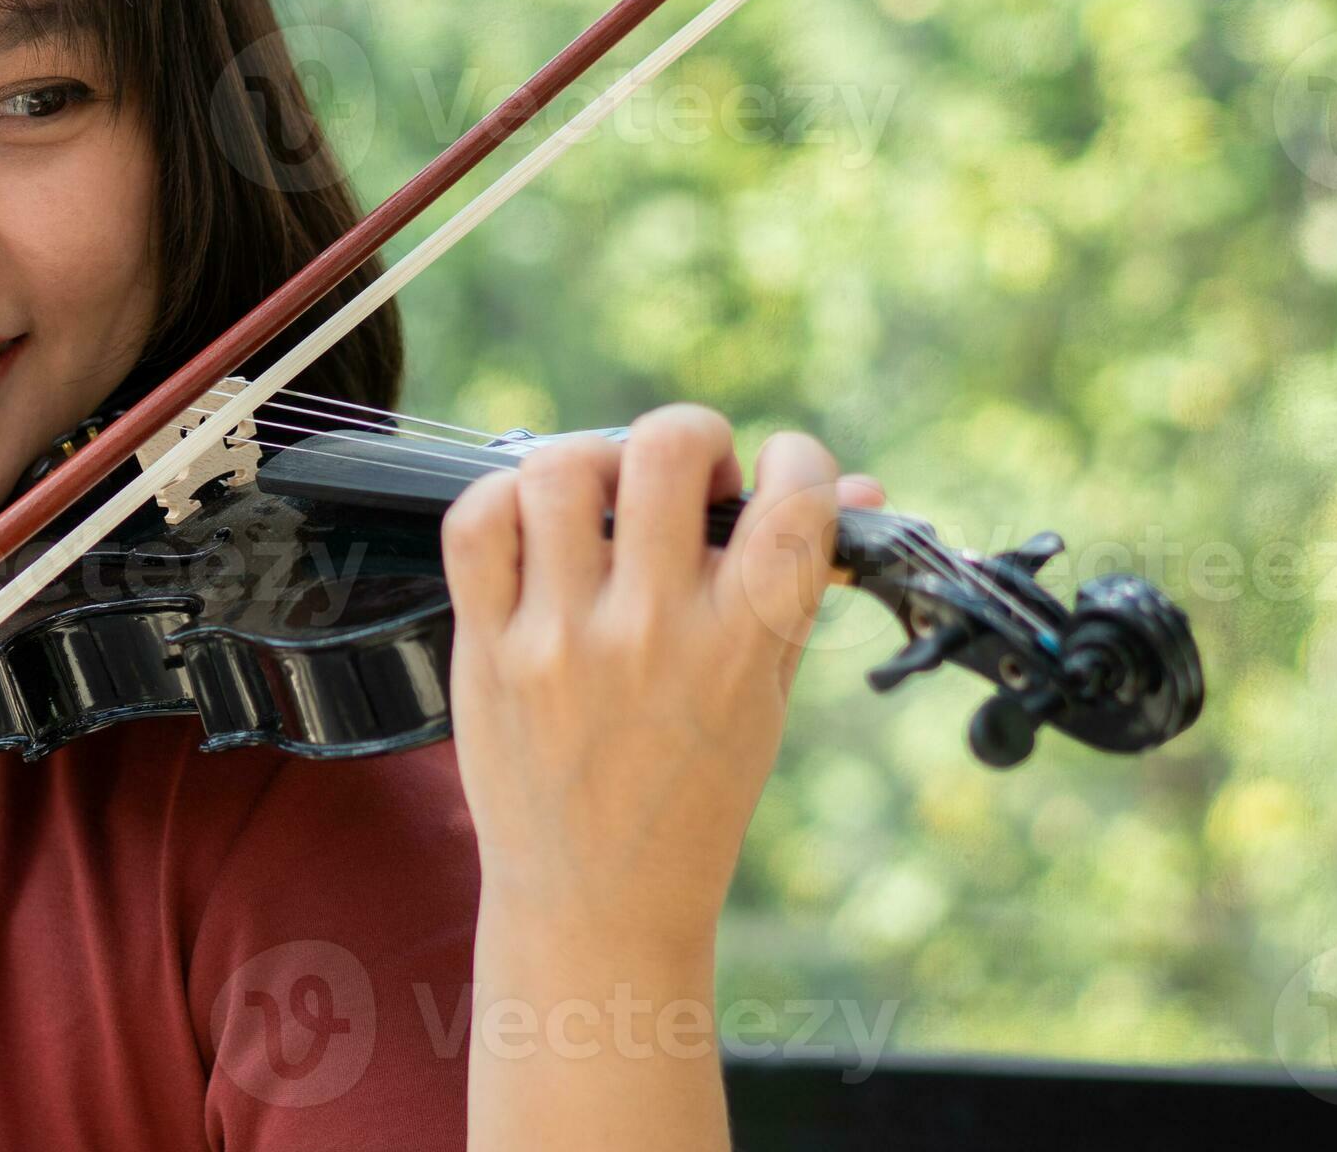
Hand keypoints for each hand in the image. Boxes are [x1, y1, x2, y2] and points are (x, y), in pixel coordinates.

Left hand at [438, 404, 882, 962]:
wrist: (596, 900)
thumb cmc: (692, 797)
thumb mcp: (767, 699)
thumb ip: (801, 586)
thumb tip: (861, 482)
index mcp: (741, 648)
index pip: (794, 504)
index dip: (797, 460)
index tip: (780, 469)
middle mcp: (652, 634)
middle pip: (666, 452)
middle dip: (690, 437)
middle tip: (686, 477)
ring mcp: (561, 639)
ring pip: (560, 470)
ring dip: (591, 458)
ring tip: (604, 497)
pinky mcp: (488, 648)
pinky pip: (476, 523)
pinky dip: (502, 497)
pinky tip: (533, 526)